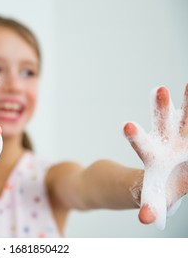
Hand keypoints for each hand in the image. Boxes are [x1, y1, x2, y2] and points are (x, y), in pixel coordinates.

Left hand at [124, 84, 187, 228]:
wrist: (168, 177)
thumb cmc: (158, 187)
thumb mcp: (153, 198)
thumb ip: (150, 206)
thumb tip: (145, 219)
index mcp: (153, 156)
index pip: (142, 146)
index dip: (136, 137)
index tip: (127, 125)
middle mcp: (166, 140)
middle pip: (162, 122)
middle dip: (161, 107)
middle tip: (159, 89)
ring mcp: (181, 135)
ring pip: (185, 116)